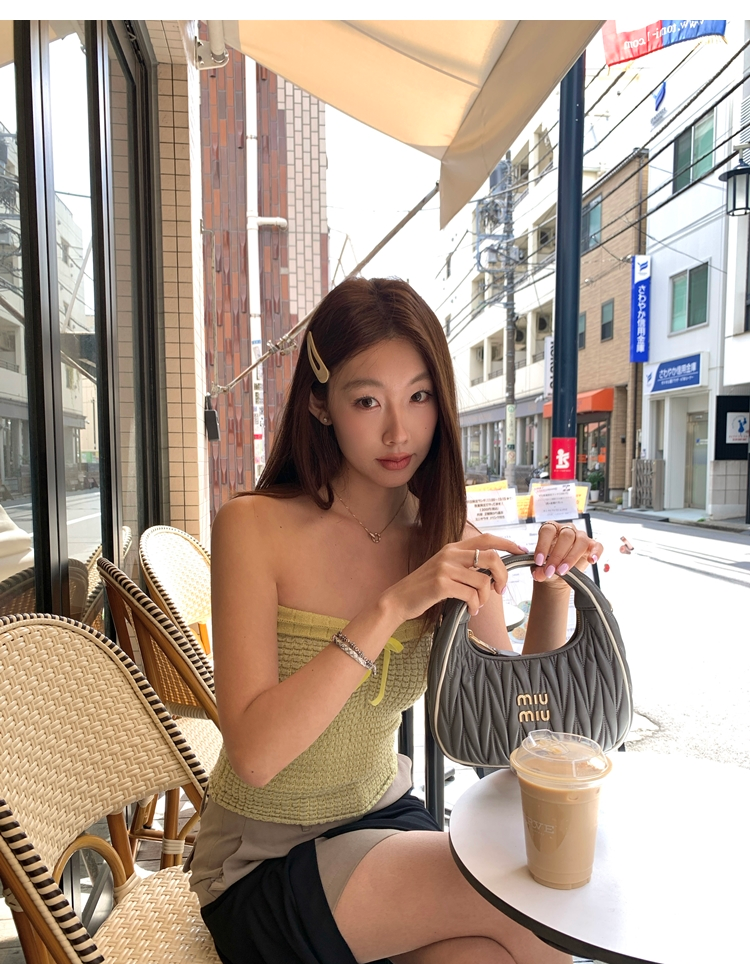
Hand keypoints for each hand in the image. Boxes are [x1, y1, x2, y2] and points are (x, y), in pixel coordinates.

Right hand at [381, 534, 527, 620]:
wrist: (399, 599)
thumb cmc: (425, 588)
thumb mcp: (445, 570)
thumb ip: (465, 566)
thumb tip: (492, 572)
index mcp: (453, 548)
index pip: (486, 538)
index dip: (507, 543)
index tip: (521, 551)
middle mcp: (450, 554)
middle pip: (491, 557)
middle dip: (503, 575)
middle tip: (501, 589)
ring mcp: (445, 568)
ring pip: (483, 580)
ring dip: (485, 597)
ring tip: (477, 605)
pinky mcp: (441, 584)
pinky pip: (471, 595)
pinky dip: (475, 606)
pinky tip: (470, 610)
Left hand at [531, 522, 601, 583]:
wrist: (558, 575)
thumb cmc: (548, 565)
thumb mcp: (540, 568)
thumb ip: (538, 570)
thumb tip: (538, 574)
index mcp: (552, 529)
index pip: (547, 530)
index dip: (543, 545)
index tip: (539, 561)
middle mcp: (567, 530)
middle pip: (565, 536)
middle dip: (557, 555)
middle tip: (550, 571)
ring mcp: (581, 536)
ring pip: (580, 541)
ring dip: (571, 557)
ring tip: (563, 571)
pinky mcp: (592, 546)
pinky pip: (597, 546)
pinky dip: (596, 553)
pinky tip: (592, 561)